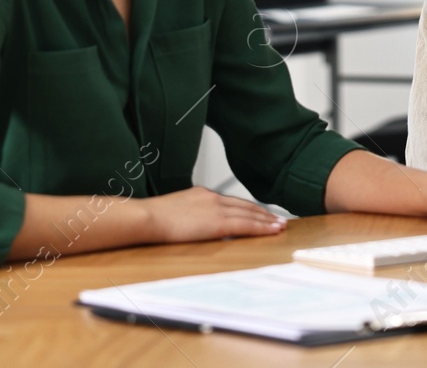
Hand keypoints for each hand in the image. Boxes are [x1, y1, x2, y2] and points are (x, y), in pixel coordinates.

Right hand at [142, 185, 287, 243]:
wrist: (146, 218)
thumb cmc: (152, 219)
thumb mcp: (174, 213)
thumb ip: (189, 216)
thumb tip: (194, 226)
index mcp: (202, 195)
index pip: (231, 202)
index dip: (248, 208)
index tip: (260, 213)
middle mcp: (212, 198)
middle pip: (245, 206)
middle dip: (263, 213)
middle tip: (278, 219)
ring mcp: (216, 208)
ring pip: (249, 214)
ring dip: (267, 220)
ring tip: (280, 225)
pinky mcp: (218, 221)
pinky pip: (246, 224)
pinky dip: (262, 227)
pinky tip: (272, 230)